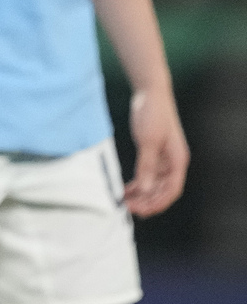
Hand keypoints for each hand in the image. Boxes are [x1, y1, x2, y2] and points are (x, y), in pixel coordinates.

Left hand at [124, 86, 188, 216]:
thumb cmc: (152, 114)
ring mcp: (164, 158)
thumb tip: (145, 189)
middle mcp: (173, 162)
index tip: (140, 210)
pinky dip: (138, 183)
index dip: (157, 202)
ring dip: (142, 194)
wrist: (150, 92)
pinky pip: (147, 174)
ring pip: (154, 184)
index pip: (171, 190)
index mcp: (178, 161)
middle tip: (128, 209)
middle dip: (147, 201)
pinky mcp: (153, 153)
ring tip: (125, 202)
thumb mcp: (148, 140)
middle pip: (163, 190)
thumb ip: (146, 165)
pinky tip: (126, 189)